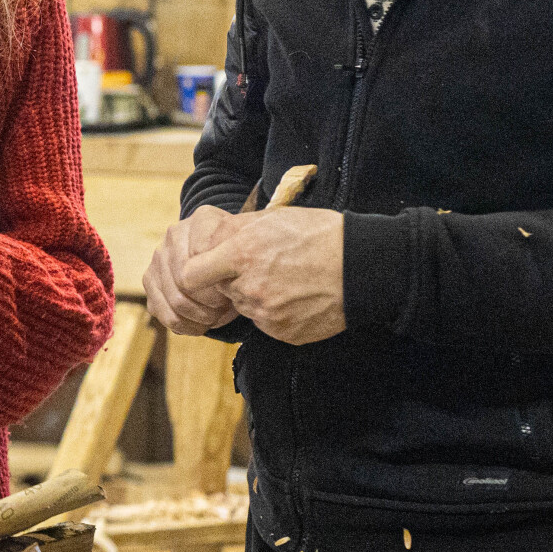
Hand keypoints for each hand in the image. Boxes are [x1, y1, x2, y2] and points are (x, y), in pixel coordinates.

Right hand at [145, 205, 240, 335]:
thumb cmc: (239, 261)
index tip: (234, 292)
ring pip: (176, 300)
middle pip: (187, 281)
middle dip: (210, 304)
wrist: (224, 258)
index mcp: (202, 220)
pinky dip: (184, 325)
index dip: (219, 282)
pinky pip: (163, 311)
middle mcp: (175, 234)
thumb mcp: (247, 256)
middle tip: (226, 310)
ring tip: (215, 317)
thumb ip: (236, 263)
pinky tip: (199, 325)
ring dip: (198, 317)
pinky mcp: (149, 280)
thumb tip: (220, 286)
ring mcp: (159, 256)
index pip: (204, 257)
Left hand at [179, 207, 346, 344]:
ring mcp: (267, 314)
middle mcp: (250, 288)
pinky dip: (274, 312)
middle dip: (231, 280)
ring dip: (253, 295)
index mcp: (242, 254)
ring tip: (284, 279)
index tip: (206, 268)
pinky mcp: (283, 332)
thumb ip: (233, 231)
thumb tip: (205, 238)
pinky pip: (264, 323)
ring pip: (243, 306)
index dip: (196, 272)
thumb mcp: (273, 219)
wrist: (362, 267)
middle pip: (220, 290)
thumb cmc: (319, 234)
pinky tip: (295, 296)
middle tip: (260, 267)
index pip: (190, 275)